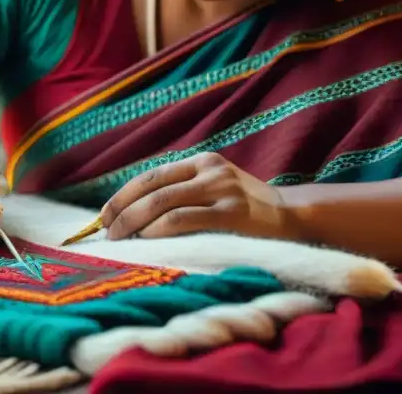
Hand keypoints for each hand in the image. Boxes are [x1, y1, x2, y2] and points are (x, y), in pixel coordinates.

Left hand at [100, 153, 291, 240]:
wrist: (297, 219)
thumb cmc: (250, 213)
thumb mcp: (217, 190)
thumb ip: (187, 194)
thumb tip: (137, 214)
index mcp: (202, 162)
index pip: (152, 175)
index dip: (124, 194)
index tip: (104, 215)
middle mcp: (209, 170)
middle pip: (151, 186)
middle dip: (122, 209)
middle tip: (106, 231)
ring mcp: (221, 188)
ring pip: (162, 201)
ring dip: (134, 221)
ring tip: (120, 239)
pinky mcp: (231, 212)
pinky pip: (183, 218)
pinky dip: (158, 229)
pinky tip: (146, 239)